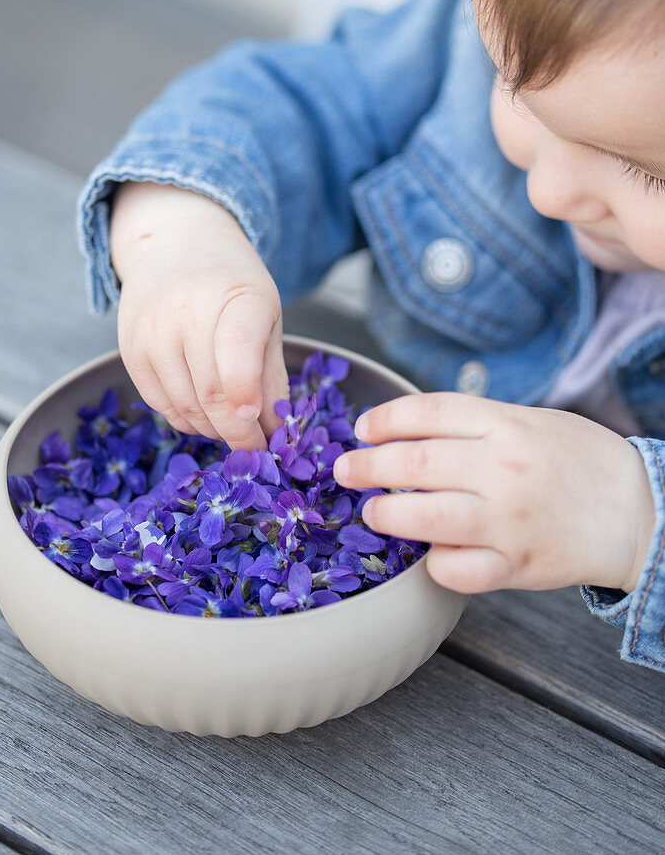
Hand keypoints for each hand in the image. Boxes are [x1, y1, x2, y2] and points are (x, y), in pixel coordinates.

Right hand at [110, 182, 288, 449]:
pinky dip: (186, 420)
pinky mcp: (130, 351)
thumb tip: (278, 434)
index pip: (236, 353)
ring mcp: (152, 333)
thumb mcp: (267, 316)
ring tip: (232, 426)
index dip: (246, 397)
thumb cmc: (231, 285)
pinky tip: (203, 413)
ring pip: (185, 408)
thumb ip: (272, 375)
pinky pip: (161, 405)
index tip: (262, 431)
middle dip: (239, 435)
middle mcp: (187, 312)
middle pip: (212, 395)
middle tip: (257, 450)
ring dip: (213, 430)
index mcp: (235, 298)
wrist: (175, 246)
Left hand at [333, 392, 655, 594]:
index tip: (363, 429)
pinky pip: (457, 570)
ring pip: (427, 517)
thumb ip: (472, 424)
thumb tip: (403, 432)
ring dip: (387, 514)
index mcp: (506, 424)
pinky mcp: (517, 565)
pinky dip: (434, 563)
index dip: (385, 419)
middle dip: (369, 467)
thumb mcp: (529, 421)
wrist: (638, 508)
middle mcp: (504, 469)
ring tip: (373, 512)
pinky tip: (430, 553)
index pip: (429, 412)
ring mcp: (509, 520)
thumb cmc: (576, 460)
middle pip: (416, 462)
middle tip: (346, 471)